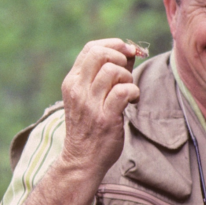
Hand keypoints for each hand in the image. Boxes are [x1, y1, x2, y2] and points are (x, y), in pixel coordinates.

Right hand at [58, 38, 143, 173]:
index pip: (91, 48)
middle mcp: (78, 90)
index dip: (114, 44)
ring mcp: (90, 104)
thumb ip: (107, 73)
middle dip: (120, 57)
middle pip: (100, 53)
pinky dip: (133, 91)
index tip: (128, 52)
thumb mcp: (89, 96)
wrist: (81, 160)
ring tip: (128, 90)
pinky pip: (123, 91)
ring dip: (128, 77)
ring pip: (113, 70)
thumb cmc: (89, 126)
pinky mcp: (105, 118)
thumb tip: (131, 50)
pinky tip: (133, 100)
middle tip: (126, 73)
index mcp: (72, 81)